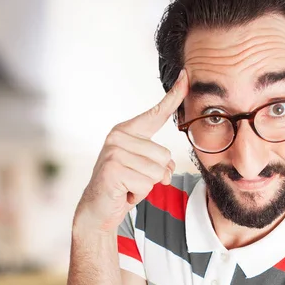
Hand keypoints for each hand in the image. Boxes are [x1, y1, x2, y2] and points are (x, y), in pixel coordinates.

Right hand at [74, 70, 188, 232]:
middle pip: (164, 155)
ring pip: (157, 171)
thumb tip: (168, 167)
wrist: (97, 209)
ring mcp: (113, 152)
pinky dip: (139, 194)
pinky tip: (124, 192)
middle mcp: (118, 136)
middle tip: (134, 179)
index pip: (156, 113)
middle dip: (156, 175)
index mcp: (127, 131)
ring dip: (147, 186)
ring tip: (129, 186)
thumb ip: (158, 159)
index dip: (174, 95)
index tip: (186, 76)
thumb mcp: (143, 167)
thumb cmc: (123, 186)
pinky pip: (146, 184)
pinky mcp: (113, 169)